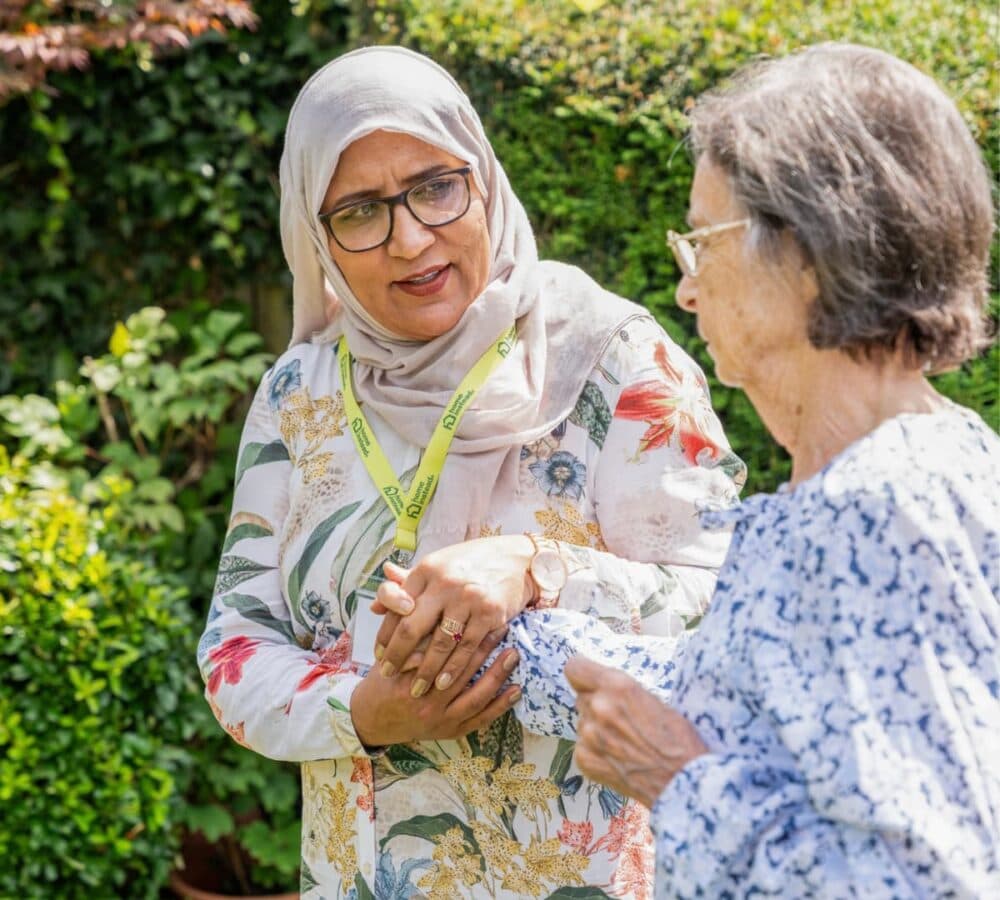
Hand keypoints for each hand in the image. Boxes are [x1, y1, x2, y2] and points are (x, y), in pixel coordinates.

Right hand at [350, 626, 520, 746]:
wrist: (372, 719)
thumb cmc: (384, 678)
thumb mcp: (387, 654)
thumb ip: (404, 634)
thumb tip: (418, 604)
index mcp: (409, 680)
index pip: (442, 653)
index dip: (463, 634)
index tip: (479, 615)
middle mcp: (426, 703)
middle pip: (462, 672)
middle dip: (485, 649)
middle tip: (504, 627)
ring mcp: (441, 720)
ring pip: (476, 697)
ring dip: (497, 675)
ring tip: (514, 655)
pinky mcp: (451, 732)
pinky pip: (481, 719)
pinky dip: (500, 706)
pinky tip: (517, 690)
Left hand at [372, 536, 534, 695]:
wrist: (517, 559)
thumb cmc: (472, 563)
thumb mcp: (438, 566)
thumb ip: (407, 585)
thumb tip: (375, 606)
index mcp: (427, 569)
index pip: (395, 605)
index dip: (385, 632)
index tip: (379, 653)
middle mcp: (445, 582)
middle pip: (411, 627)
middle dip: (397, 656)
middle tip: (388, 674)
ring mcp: (468, 598)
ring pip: (440, 643)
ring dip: (426, 670)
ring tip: (416, 688)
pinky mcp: (489, 613)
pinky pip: (467, 648)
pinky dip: (454, 669)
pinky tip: (443, 682)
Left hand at [566, 657, 707, 808]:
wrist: (683, 782)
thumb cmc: (678, 741)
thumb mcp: (653, 699)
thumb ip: (621, 690)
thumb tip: (601, 688)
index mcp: (617, 686)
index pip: (575, 668)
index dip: (582, 673)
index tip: (587, 679)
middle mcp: (598, 706)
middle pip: (582, 696)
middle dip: (596, 704)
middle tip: (621, 720)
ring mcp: (588, 735)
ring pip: (583, 721)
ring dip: (596, 728)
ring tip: (624, 742)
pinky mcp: (584, 759)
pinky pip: (582, 746)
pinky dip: (595, 750)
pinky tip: (618, 758)